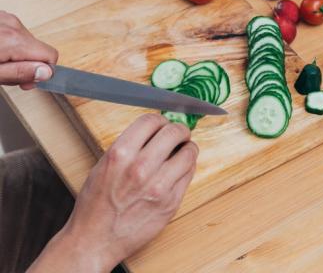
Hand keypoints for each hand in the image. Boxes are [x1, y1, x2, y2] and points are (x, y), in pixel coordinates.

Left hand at [0, 11, 57, 89]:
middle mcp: (14, 26)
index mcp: (15, 41)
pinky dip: (10, 44)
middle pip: (39, 50)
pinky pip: (16, 33)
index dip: (43, 72)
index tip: (27, 80)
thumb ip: (20, 72)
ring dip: (18, 54)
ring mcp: (7, 19)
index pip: (51, 56)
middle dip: (27, 64)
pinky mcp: (3, 17)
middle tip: (7, 74)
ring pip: (28, 42)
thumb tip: (47, 72)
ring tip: (0, 60)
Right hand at [29, 114, 198, 272]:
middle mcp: (141, 168)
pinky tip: (179, 169)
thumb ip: (129, 146)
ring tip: (182, 151)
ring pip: (189, 152)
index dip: (160, 120)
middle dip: (179, 130)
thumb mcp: (103, 166)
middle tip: (179, 134)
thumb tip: (155, 130)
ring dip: (188, 148)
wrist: (95, 240)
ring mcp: (159, 186)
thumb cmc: (96, 204)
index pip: (151, 121)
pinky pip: (189, 174)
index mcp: (120, 155)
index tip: (163, 124)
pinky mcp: (171, 202)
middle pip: (174, 132)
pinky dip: (187, 167)